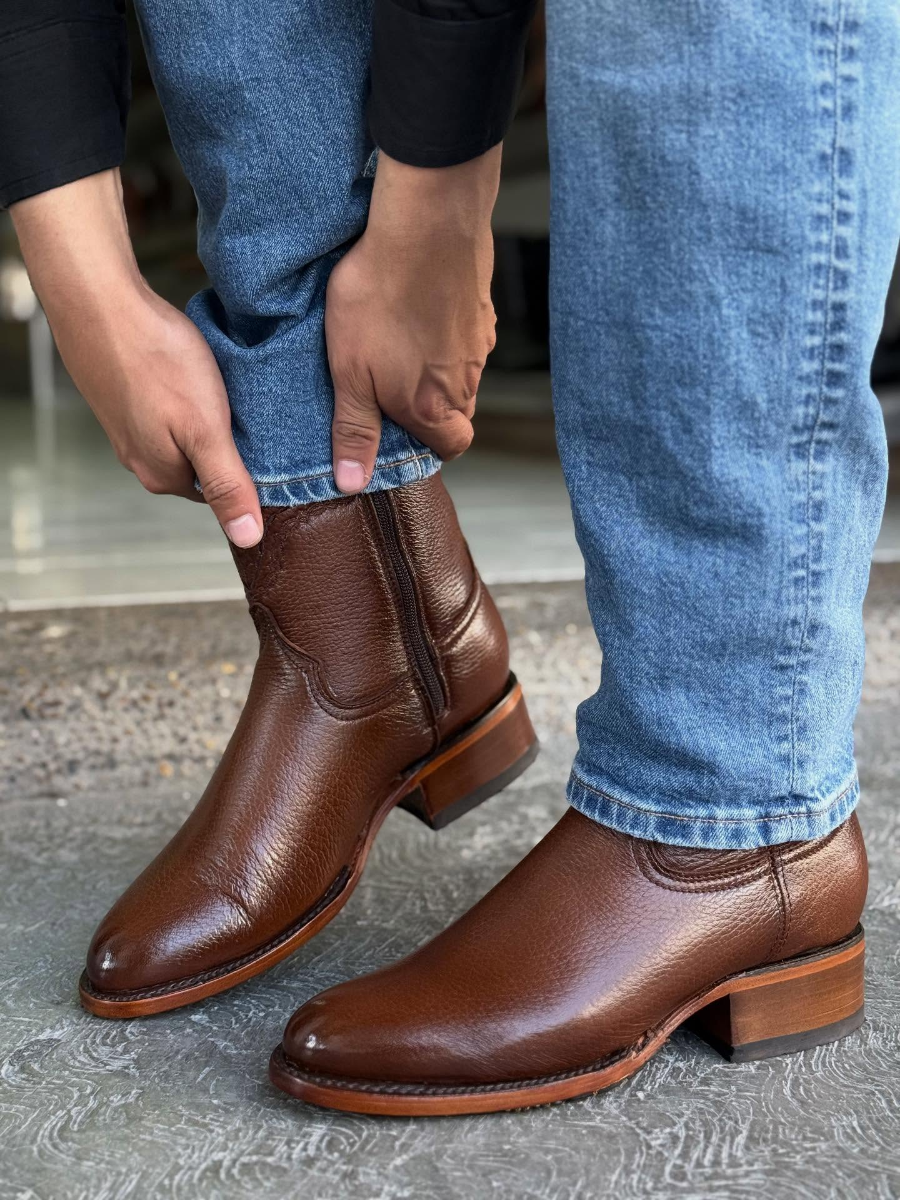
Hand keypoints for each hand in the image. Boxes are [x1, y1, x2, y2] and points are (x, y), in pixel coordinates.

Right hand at [10, 171, 262, 546]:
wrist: (99, 301)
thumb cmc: (156, 361)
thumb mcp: (205, 430)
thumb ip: (227, 484)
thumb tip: (248, 538)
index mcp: (163, 475)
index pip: (219, 492)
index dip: (247, 472)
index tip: (270, 447)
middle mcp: (140, 458)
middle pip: (201, 465)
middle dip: (227, 446)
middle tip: (251, 414)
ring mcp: (127, 426)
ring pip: (183, 435)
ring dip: (205, 419)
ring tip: (224, 391)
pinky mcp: (122, 395)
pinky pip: (165, 409)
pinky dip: (183, 396)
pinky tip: (191, 374)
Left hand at [326, 148, 500, 493]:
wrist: (425, 224)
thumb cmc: (381, 297)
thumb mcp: (350, 373)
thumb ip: (354, 428)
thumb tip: (353, 481)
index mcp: (433, 406)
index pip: (452, 446)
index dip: (431, 446)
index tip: (404, 433)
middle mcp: (465, 379)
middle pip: (458, 411)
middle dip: (431, 409)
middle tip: (391, 386)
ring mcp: (479, 341)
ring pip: (462, 372)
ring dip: (436, 368)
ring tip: (399, 341)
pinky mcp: (481, 304)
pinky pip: (466, 332)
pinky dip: (445, 330)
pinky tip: (418, 307)